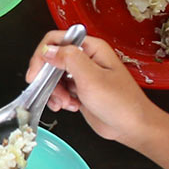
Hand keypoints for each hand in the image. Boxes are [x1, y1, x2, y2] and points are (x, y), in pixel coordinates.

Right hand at [32, 31, 155, 146]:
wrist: (132, 127)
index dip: (42, 55)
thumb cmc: (121, 103)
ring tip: (66, 103)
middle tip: (50, 92)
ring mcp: (83, 75)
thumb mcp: (91, 78)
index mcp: (92, 48)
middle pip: (52, 59)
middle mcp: (86, 59)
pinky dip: (60, 100)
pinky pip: (60, 90)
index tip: (36, 74)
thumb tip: (48, 50)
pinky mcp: (80, 90)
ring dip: (55, 92)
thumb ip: (69, 59)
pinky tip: (69, 107)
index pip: (57, 40)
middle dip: (48, 78)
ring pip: (54, 77)